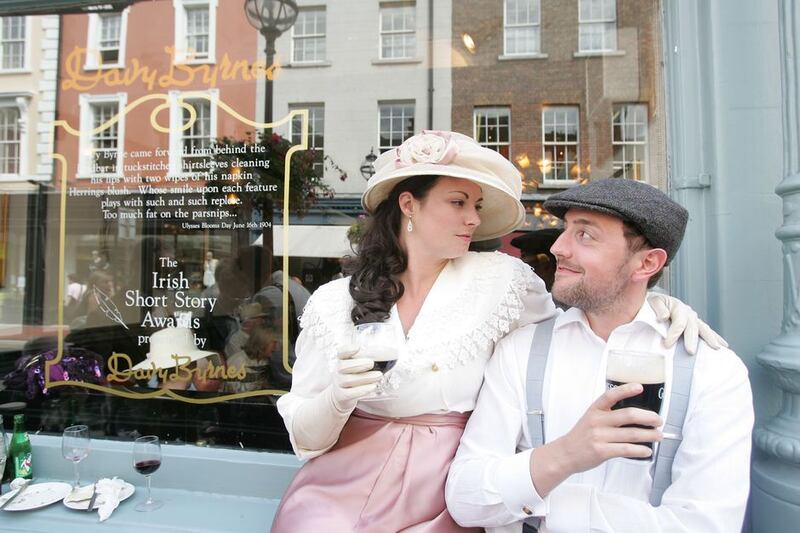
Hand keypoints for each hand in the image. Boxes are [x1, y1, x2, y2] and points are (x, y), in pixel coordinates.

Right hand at [331, 344, 382, 411]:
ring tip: (379, 375)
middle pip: (343, 366)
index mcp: (342, 360)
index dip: (348, 349)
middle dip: (358, 364)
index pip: (341, 352)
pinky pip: (350, 393)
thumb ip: (366, 359)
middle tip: (371, 363)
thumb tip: (387, 355)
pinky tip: (373, 386)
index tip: (358, 347)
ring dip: (365, 377)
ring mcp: (338, 384)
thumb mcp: (355, 366)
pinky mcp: (341, 396)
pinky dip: (362, 390)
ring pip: (348, 380)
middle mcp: (337, 371)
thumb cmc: (353, 376)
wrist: (341, 396)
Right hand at [530, 384, 661, 496]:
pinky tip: (647, 450)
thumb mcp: (590, 419)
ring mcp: (599, 436)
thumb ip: (608, 415)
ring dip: (649, 435)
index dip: (625, 390)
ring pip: (632, 434)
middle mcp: (597, 421)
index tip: (639, 387)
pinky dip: (640, 450)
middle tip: (658, 420)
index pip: (610, 396)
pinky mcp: (602, 451)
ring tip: (658, 436)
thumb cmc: (581, 436)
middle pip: (629, 415)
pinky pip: (627, 449)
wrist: (566, 453)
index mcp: (595, 410)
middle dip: (649, 418)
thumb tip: (636, 416)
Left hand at [647, 293, 727, 354]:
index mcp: (677, 307)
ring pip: (704, 328)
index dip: (673, 334)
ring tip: (716, 348)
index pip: (678, 322)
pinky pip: (706, 331)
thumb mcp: (652, 301)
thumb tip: (664, 317)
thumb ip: (658, 308)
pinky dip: (715, 337)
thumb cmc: (651, 303)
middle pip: (692, 327)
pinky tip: (723, 346)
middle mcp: (688, 312)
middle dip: (692, 340)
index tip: (667, 345)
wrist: (654, 301)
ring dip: (710, 338)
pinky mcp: (695, 324)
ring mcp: (693, 318)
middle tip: (691, 352)